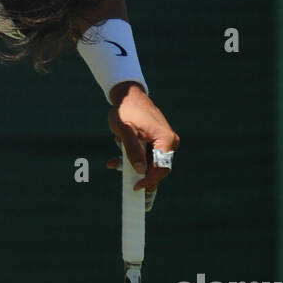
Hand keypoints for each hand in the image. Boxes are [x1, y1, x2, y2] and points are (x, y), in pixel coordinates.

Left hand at [106, 83, 178, 200]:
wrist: (127, 96)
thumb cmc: (125, 110)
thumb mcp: (125, 131)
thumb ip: (133, 151)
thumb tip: (140, 171)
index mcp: (166, 139)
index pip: (161, 168)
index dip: (148, 180)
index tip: (135, 187)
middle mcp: (169, 142)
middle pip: (157, 168)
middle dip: (138, 174)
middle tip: (126, 185)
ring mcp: (164, 142)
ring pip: (150, 163)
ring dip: (132, 166)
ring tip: (114, 162)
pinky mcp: (156, 141)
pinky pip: (147, 156)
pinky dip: (133, 159)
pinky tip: (116, 159)